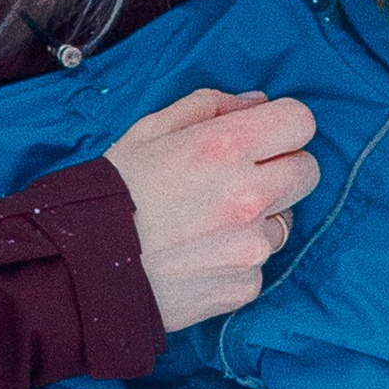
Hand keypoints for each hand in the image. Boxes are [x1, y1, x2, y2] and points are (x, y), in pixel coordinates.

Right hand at [107, 87, 319, 332]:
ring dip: (259, 219)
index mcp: (226, 146)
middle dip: (281, 169)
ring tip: (206, 225)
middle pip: (307, 171)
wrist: (80, 272)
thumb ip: (208, 106)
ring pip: (285, 221)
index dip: (283, 127)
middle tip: (240, 181)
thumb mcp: (149, 131)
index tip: (265, 138)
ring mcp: (251, 245)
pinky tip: (198, 257)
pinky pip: (260, 264)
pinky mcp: (245, 285)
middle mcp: (248, 194)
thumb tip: (256, 104)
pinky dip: (237, 260)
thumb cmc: (111, 195)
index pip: (300, 122)